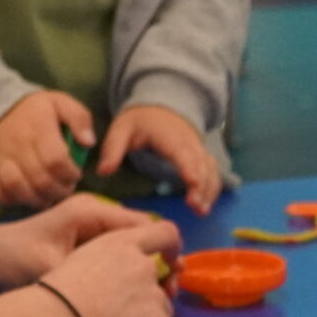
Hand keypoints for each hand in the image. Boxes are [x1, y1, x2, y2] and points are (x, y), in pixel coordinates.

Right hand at [0, 90, 93, 209]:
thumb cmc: (37, 110)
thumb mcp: (62, 104)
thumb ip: (80, 120)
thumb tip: (89, 142)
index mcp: (38, 129)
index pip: (56, 160)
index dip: (70, 174)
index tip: (76, 174)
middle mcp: (16, 145)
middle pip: (39, 179)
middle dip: (58, 191)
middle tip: (66, 189)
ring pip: (15, 187)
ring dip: (35, 199)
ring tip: (48, 197)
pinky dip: (5, 198)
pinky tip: (22, 197)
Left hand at [0, 195, 177, 291]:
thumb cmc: (10, 258)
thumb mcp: (49, 267)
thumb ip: (87, 275)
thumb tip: (126, 292)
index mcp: (92, 211)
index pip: (144, 225)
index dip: (165, 249)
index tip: (173, 278)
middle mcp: (96, 215)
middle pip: (143, 236)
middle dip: (160, 262)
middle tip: (170, 293)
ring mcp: (90, 230)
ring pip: (132, 248)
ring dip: (145, 271)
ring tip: (157, 298)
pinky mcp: (84, 245)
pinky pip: (117, 257)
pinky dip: (128, 274)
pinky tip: (132, 296)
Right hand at [38, 223, 181, 316]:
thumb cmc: (55, 294)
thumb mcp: (82, 258)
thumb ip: (113, 257)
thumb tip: (125, 273)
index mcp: (123, 244)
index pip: (166, 233)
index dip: (171, 248)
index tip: (169, 262)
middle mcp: (145, 266)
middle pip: (161, 281)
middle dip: (148, 294)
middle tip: (121, 310)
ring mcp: (155, 297)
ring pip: (164, 308)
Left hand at [98, 104, 221, 212]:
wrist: (161, 104)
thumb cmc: (140, 120)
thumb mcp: (121, 129)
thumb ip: (112, 150)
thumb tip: (103, 172)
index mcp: (169, 136)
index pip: (182, 153)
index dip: (189, 168)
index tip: (192, 183)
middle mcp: (189, 142)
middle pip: (201, 165)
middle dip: (201, 186)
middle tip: (196, 208)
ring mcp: (198, 149)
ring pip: (210, 169)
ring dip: (210, 190)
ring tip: (202, 211)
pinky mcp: (202, 156)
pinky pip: (213, 171)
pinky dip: (213, 187)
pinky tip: (207, 204)